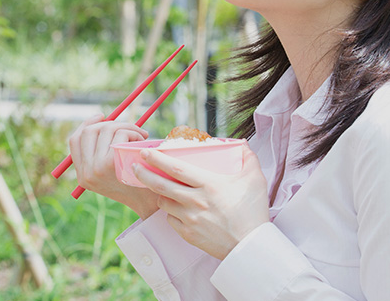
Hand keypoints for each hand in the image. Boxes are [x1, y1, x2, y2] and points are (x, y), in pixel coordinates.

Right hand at [68, 114, 158, 218]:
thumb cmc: (137, 186)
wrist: (151, 205)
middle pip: (90, 131)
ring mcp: (96, 168)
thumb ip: (103, 154)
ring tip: (141, 137)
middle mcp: (85, 172)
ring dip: (127, 127)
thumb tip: (104, 122)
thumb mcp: (114, 174)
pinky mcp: (110, 164)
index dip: (87, 124)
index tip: (102, 116)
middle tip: (132, 128)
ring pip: (107, 130)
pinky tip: (143, 143)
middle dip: (113, 123)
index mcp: (83, 175)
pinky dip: (133, 133)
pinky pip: (120, 134)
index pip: (75, 141)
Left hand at [132, 143, 268, 259]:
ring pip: (164, 203)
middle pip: (161, 185)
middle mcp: (195, 201)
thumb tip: (242, 144)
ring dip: (159, 194)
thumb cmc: (253, 211)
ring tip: (160, 188)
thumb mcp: (255, 180)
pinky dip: (171, 212)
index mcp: (208, 185)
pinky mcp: (188, 234)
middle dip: (144, 174)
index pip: (176, 168)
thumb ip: (248, 158)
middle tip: (135, 166)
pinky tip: (175, 208)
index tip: (145, 152)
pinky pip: (171, 220)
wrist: (250, 247)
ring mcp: (189, 219)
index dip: (158, 159)